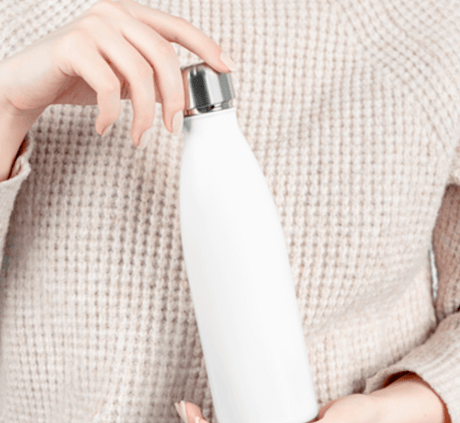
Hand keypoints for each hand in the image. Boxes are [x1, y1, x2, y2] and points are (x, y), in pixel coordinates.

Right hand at [0, 0, 233, 145]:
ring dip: (143, 115)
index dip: (205, 46)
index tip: (227, 68)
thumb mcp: (124, 77)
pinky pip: (108, 86)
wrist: (30, 82)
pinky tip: (106, 128)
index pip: (177, 26)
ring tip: (139, 137)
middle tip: (171, 128)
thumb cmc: (81, 78)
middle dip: (174, 97)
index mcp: (131, 16)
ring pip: (139, 74)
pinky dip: (111, 115)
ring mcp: (92, 25)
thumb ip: (152, 78)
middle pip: (162, 55)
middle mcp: (114, 13)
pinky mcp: (72, 45)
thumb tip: (186, 96)